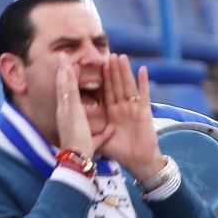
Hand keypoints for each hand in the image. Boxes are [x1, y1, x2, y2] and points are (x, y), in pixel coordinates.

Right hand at [53, 57, 96, 157]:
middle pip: (62, 86)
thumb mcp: (94, 140)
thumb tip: (109, 130)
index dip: (67, 82)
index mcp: (69, 116)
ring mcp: (66, 109)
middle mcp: (64, 110)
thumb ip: (101, 133)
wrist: (75, 158)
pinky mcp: (70, 110)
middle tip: (61, 58)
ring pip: (64, 84)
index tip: (68, 71)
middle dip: (61, 71)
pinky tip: (69, 66)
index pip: (68, 95)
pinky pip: (68, 90)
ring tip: (62, 57)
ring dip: (63, 69)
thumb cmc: (82, 152)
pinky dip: (67, 78)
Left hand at [97, 55, 164, 179]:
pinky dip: (143, 82)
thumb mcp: (101, 138)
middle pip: (115, 85)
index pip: (104, 91)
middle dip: (111, 70)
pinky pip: (143, 95)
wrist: (138, 163)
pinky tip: (142, 70)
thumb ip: (91, 130)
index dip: (100, 79)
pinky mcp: (144, 113)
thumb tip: (73, 129)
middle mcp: (122, 108)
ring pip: (127, 86)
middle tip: (107, 55)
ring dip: (124, 71)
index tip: (92, 66)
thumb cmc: (120, 152)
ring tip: (120, 57)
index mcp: (111, 112)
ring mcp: (133, 109)